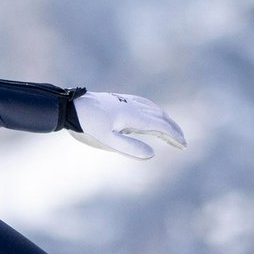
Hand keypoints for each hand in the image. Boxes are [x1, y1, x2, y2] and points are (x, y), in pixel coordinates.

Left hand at [67, 91, 187, 158]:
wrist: (69, 106)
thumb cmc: (87, 126)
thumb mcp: (107, 141)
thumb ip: (129, 148)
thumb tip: (152, 154)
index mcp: (133, 116)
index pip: (160, 126)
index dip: (174, 136)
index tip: (184, 146)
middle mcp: (133, 106)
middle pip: (160, 117)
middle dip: (173, 129)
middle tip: (183, 143)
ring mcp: (126, 101)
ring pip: (153, 109)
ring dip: (165, 120)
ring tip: (171, 131)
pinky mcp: (119, 100)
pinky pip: (144, 104)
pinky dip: (154, 111)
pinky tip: (151, 115)